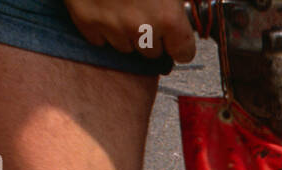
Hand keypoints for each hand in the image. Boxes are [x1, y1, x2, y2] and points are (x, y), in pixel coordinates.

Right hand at [65, 0, 195, 61]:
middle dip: (152, 37)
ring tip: (124, 7)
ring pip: (126, 47)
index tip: (176, 39)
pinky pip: (99, 39)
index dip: (180, 44)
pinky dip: (102, 28)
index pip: (183, 53)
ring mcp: (112, 27)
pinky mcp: (86, 21)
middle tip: (145, 13)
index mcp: (168, 17)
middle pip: (153, 52)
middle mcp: (142, 28)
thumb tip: (195, 3)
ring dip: (127, 34)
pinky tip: (105, 8)